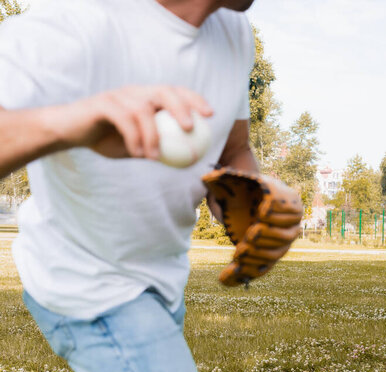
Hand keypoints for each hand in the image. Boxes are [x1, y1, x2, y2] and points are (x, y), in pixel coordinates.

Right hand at [41, 85, 212, 159]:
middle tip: (190, 127)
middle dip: (181, 106)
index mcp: (147, 98)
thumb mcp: (137, 147)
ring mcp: (118, 95)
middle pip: (164, 91)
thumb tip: (187, 161)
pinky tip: (137, 154)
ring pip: (143, 109)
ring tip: (153, 157)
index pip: (175, 92)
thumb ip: (159, 149)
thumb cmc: (106, 139)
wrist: (70, 133)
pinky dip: (134, 137)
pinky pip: (124, 119)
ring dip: (152, 135)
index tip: (210, 114)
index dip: (194, 99)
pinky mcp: (102, 103)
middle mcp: (135, 92)